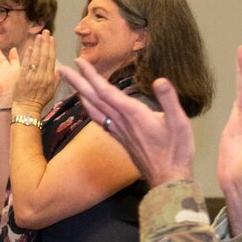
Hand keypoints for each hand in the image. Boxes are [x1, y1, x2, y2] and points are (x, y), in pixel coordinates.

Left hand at [9, 31, 58, 112]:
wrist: (27, 109)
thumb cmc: (39, 101)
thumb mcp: (52, 92)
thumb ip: (56, 80)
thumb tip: (61, 69)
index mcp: (50, 78)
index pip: (51, 59)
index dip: (52, 48)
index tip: (52, 38)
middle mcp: (42, 76)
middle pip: (45, 56)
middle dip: (46, 43)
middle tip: (46, 31)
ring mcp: (32, 76)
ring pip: (36, 58)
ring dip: (38, 46)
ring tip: (39, 35)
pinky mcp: (23, 78)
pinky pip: (26, 64)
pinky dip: (28, 55)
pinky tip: (30, 47)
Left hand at [56, 57, 193, 187]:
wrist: (168, 179)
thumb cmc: (176, 151)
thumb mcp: (180, 123)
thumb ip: (169, 100)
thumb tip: (160, 81)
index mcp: (133, 114)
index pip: (106, 91)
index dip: (92, 76)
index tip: (79, 62)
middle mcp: (121, 121)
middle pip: (94, 98)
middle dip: (77, 81)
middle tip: (61, 68)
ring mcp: (119, 131)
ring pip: (94, 109)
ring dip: (81, 94)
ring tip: (71, 83)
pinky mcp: (121, 139)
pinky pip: (100, 120)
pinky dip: (90, 109)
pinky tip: (89, 107)